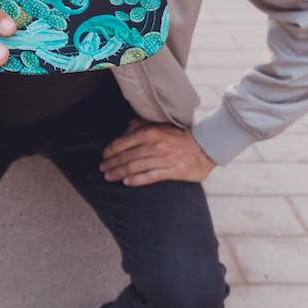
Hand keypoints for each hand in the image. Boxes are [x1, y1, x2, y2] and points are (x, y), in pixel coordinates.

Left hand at [100, 118, 215, 185]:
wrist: (205, 147)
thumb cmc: (180, 137)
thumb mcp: (161, 126)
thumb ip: (142, 125)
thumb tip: (126, 126)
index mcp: (151, 132)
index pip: (123, 142)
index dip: (110, 150)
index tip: (104, 156)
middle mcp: (156, 145)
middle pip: (126, 157)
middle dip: (111, 163)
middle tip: (102, 168)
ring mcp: (164, 159)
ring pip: (135, 167)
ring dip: (119, 173)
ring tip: (109, 177)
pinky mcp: (172, 171)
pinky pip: (150, 177)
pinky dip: (136, 180)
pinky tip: (126, 182)